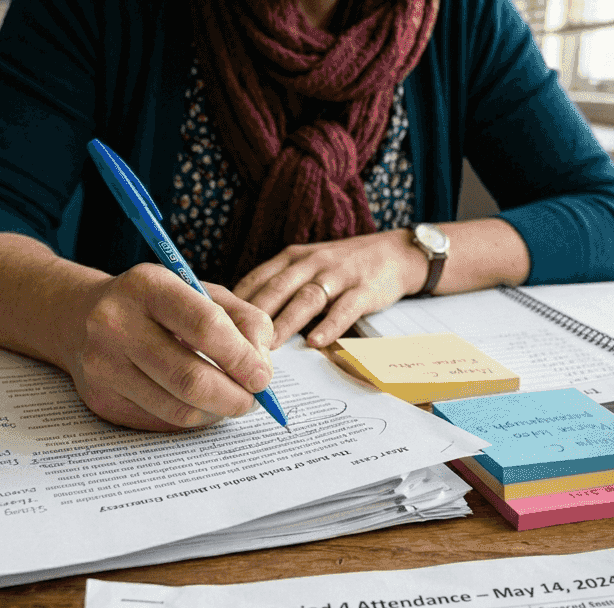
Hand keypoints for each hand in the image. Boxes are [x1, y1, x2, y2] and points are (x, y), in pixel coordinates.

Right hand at [66, 263, 275, 431]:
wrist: (80, 317)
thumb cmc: (155, 305)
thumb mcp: (199, 292)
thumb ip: (243, 319)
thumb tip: (261, 366)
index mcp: (147, 286)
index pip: (205, 326)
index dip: (242, 358)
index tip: (262, 377)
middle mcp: (116, 323)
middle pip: (190, 378)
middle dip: (234, 397)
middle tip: (252, 400)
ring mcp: (103, 365)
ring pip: (178, 410)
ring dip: (216, 413)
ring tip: (228, 401)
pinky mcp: (100, 399)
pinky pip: (161, 422)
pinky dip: (190, 419)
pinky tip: (196, 403)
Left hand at [233, 230, 428, 347]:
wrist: (394, 253)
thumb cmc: (342, 267)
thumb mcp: (306, 267)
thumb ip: (278, 287)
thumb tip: (241, 318)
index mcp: (293, 258)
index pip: (258, 278)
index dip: (237, 301)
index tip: (218, 325)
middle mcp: (312, 263)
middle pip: (278, 288)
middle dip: (256, 315)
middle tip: (237, 342)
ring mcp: (339, 275)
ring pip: (307, 298)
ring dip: (287, 323)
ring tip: (270, 347)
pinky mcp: (364, 289)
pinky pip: (344, 308)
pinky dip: (329, 326)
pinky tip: (315, 343)